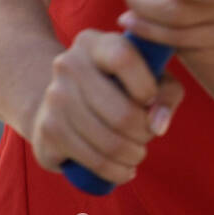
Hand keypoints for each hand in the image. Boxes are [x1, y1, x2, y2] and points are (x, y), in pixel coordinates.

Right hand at [30, 31, 184, 185]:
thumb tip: (158, 124)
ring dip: (133, 155)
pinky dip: (117, 171)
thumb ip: (165, 93)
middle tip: (147, 136)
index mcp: (93, 42)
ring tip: (137, 153)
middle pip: (121, 113)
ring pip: (109, 142)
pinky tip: (125, 169)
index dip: (146, 86)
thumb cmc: (114, 86)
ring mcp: (55, 98)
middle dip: (144, 133)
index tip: (151, 99)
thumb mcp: (146, 76)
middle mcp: (68, 65)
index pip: (123, 57)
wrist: (58, 100)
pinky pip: (93, 161)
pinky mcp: (48, 131)